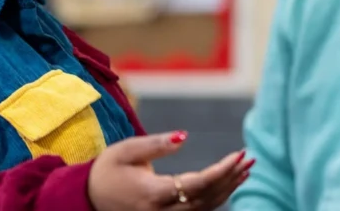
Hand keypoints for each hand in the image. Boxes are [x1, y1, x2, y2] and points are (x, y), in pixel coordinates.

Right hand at [89, 131, 252, 210]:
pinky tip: (230, 182)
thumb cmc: (107, 170)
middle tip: (250, 158)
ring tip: (246, 168)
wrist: (89, 198)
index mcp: (152, 194)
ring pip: (206, 208)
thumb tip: (185, 136)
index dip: (222, 171)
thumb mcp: (127, 150)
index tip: (240, 154)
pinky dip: (218, 197)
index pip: (198, 184)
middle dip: (231, 179)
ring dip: (229, 189)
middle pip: (207, 199)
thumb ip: (157, 144)